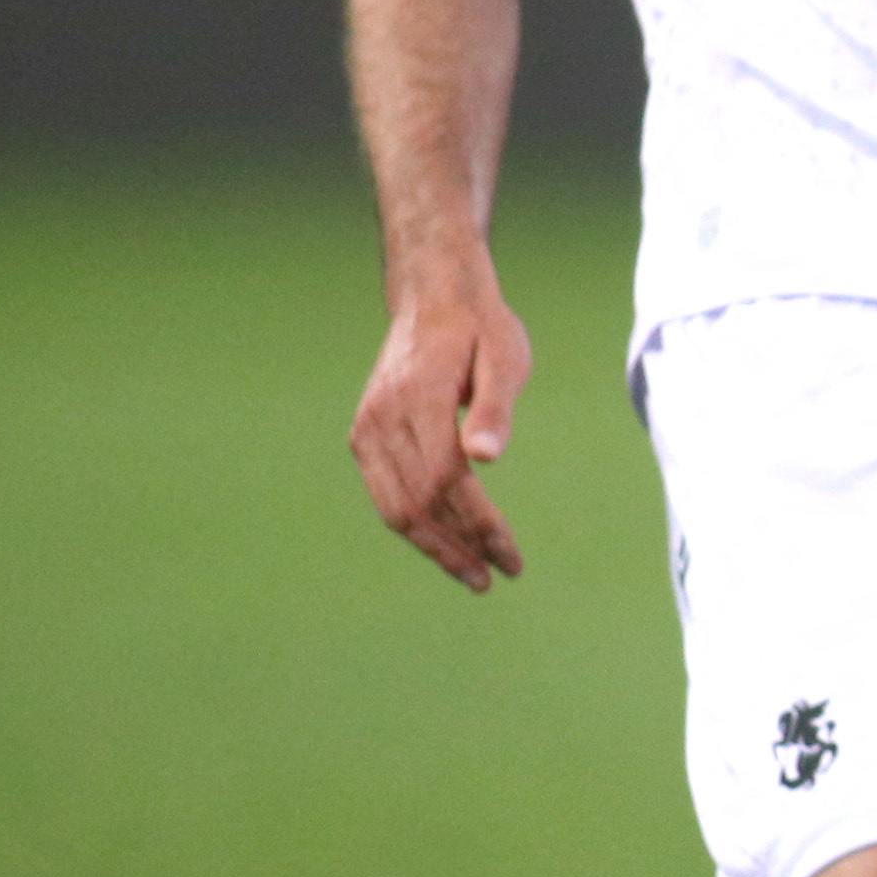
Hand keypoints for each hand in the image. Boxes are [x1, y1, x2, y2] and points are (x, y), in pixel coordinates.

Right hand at [353, 265, 533, 589]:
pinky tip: (446, 540)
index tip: (511, 558)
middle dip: (456, 549)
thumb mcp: (505, 357)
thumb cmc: (480, 328)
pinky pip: (385, 492)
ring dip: (433, 546)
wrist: (433, 298)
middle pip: (416, 504)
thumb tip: (486, 458)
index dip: (479, 527)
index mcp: (419, 401)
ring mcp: (368, 427)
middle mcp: (383, 419)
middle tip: (493, 578)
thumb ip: (494, 408)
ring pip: (395, 506)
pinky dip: (414, 523)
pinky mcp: (365, 432)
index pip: (447, 484)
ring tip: (473, 572)